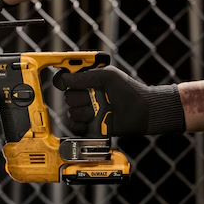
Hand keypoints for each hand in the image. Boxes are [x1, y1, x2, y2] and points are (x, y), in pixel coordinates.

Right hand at [53, 66, 185, 135]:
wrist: (142, 112)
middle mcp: (84, 95)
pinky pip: (74, 126)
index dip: (61, 80)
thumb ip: (85, 76)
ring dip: (86, 112)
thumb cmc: (129, 90)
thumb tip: (65, 78)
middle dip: (81, 98)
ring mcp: (86, 111)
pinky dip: (81, 125)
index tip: (63, 83)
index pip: (64, 79)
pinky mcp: (89, 126)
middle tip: (95, 97)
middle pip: (67, 97)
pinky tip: (92, 122)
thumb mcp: (108, 76)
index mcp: (87, 81)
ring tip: (101, 110)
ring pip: (72, 112)